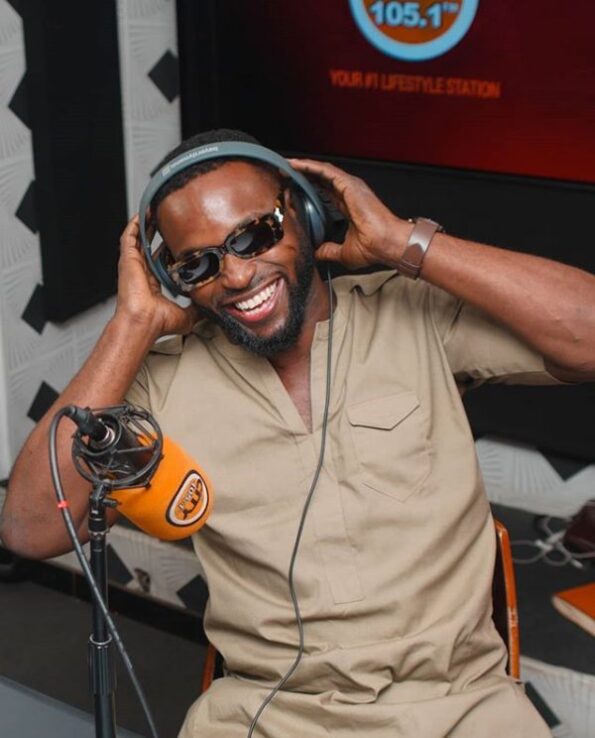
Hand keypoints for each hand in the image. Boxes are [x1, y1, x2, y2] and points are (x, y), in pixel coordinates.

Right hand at [115, 215, 198, 337]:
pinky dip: (135, 225)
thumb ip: (197, 309)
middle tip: (166, 219)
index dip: (167, 251)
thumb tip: (210, 307)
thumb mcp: (186, 316)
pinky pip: (129, 237)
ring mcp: (133, 266)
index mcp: (151, 284)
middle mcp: (140, 273)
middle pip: (148, 247)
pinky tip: (143, 213)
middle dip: (156, 232)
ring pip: (138, 239)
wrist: (144, 322)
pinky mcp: (127, 260)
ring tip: (154, 210)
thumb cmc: (159, 323)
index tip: (177, 241)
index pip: (158, 263)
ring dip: (146, 224)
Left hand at [288, 159, 411, 269]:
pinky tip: (295, 165)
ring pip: (322, 171)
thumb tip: (316, 253)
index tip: (293, 190)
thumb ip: (328, 250)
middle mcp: (349, 194)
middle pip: (321, 179)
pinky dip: (309, 166)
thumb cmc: (373, 248)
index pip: (324, 194)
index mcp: (348, 207)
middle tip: (284, 174)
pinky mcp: (349, 184)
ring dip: (303, 167)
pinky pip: (325, 170)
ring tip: (285, 166)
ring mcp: (350, 187)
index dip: (308, 190)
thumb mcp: (343, 252)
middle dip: (302, 175)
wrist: (386, 244)